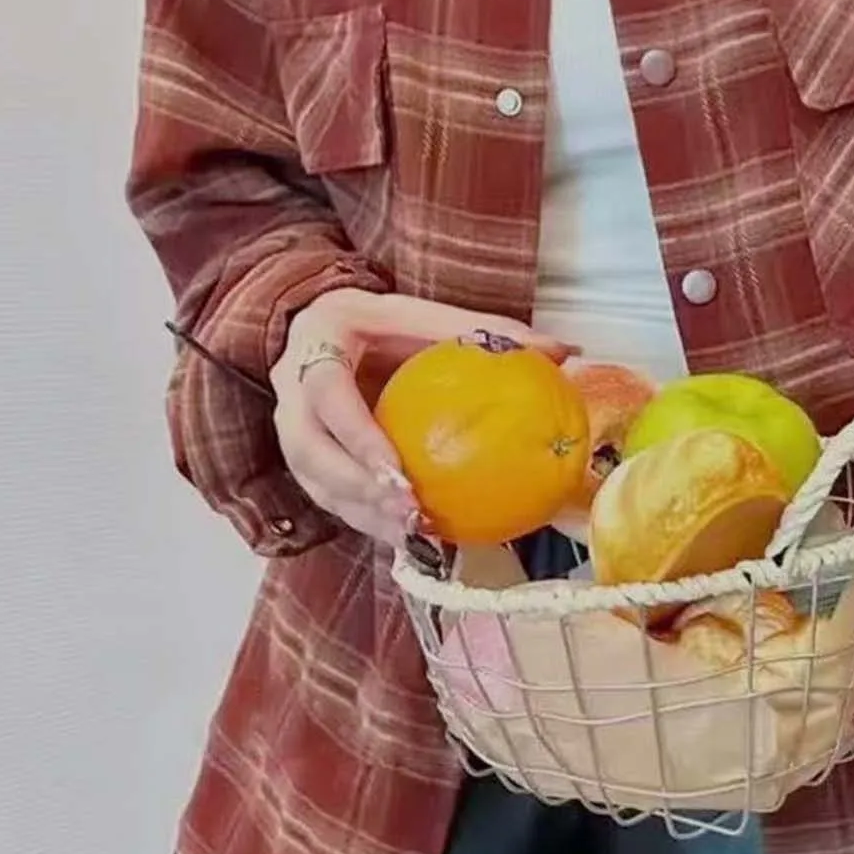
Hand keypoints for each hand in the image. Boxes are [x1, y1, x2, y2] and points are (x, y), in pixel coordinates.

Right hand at [271, 289, 573, 545]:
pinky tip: (411, 537)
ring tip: (413, 535)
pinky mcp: (306, 458)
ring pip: (315, 483)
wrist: (324, 324)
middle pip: (309, 453)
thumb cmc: (382, 324)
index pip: (328, 395)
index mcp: (319, 342)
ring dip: (362, 514)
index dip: (358, 438)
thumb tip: (563, 351)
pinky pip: (330, 497)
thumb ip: (485, 330)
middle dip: (357, 489)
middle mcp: (291, 390)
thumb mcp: (424, 315)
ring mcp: (291, 428)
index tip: (398, 473)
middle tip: (409, 513)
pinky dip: (368, 519)